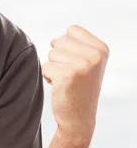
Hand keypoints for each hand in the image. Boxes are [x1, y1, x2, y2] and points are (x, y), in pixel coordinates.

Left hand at [42, 25, 108, 144]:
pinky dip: (48, 77)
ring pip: (50, 54)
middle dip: (58, 57)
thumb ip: (75, 44)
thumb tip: (53, 40)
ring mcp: (83, 65)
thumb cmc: (78, 86)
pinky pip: (45, 67)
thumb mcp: (86, 61)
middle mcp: (95, 55)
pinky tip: (60, 87)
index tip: (76, 62)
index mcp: (102, 48)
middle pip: (58, 41)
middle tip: (70, 74)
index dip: (67, 46)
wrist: (79, 118)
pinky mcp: (67, 76)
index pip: (71, 30)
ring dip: (53, 67)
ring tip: (66, 80)